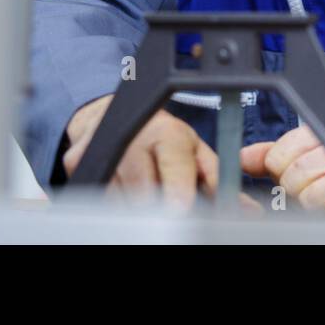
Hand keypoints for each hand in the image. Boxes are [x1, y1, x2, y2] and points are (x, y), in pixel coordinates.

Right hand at [62, 94, 259, 213]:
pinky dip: (111, 202)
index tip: (181, 208)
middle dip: (156, 206)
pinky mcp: (77, 163)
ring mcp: (101, 151)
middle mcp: (132, 139)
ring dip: (133, 206)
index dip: (177, 189)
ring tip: (146, 194)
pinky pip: (95, 198)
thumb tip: (247, 209)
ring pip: (117, 199)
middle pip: (143, 190)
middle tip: (167, 210)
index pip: (172, 165)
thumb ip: (219, 179)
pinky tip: (122, 193)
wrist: (109, 113)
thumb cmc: (160, 138)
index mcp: (167, 133)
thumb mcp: (193, 150)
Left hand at [240, 125, 324, 220]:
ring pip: (316, 191)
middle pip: (298, 171)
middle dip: (296, 188)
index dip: (280, 165)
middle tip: (307, 191)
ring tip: (324, 201)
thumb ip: (277, 158)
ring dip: (314, 203)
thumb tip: (242, 158)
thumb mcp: (312, 161)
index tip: (285, 172)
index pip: (286, 148)